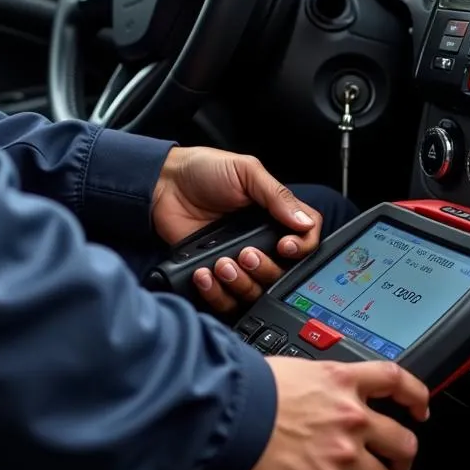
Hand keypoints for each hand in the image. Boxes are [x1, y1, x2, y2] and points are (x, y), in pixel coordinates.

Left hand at [151, 147, 322, 313]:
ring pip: (256, 291)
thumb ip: (277, 195)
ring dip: (241, 282)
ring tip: (222, 263)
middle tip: (246, 254)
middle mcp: (261, 241)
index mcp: (274, 216)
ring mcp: (238, 261)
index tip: (285, 246)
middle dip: (265, 268)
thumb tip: (305, 222)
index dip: (302, 248)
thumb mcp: (246, 171)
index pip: (306, 239)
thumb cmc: (204, 170)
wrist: (163, 184)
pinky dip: (216, 292)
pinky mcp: (214, 275)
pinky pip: (225, 299)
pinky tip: (205, 273)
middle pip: (283, 273)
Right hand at [228, 359, 429, 469]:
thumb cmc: (248, 388)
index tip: (420, 408)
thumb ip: (321, 384)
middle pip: (403, 441)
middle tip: (388, 464)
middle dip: (400, 458)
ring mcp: (341, 456)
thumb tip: (323, 395)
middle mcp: (350, 418)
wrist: (225, 412)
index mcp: (341, 381)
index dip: (416, 395)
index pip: (395, 380)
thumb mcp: (294, 369)